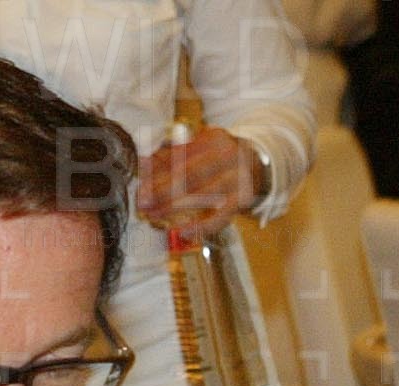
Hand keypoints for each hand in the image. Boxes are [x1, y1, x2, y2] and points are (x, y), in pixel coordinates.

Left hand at [136, 127, 265, 241]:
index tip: (140, 182)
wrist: (258, 165)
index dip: (158, 170)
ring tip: (154, 215)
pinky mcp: (243, 200)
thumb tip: (144, 164)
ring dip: (175, 207)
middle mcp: (229, 156)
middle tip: (142, 202)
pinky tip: (184, 232)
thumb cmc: (219, 158)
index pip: (182, 155)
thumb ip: (174, 155)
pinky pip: (221, 217)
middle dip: (162, 189)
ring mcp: (238, 179)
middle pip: (191, 174)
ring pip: (204, 195)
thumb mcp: (201, 148)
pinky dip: (202, 227)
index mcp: (215, 139)